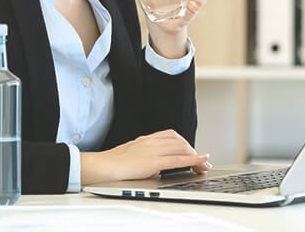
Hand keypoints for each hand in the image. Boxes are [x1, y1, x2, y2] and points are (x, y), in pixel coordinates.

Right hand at [80, 129, 211, 184]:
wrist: (102, 167)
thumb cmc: (113, 163)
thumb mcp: (132, 155)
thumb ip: (145, 157)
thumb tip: (156, 168)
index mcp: (145, 139)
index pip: (171, 135)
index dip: (184, 142)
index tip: (191, 149)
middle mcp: (151, 141)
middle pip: (179, 141)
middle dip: (192, 150)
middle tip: (201, 160)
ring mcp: (152, 150)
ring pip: (181, 148)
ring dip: (195, 155)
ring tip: (202, 164)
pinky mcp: (153, 161)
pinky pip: (178, 159)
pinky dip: (192, 160)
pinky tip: (199, 163)